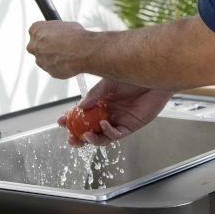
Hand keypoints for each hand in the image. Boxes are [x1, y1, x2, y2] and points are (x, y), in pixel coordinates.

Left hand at [26, 20, 91, 78]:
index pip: (36, 31)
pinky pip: (53, 68)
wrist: (83, 51)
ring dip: (53, 57)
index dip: (47, 33)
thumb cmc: (75, 36)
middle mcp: (34, 46)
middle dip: (47, 46)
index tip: (53, 35)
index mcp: (35, 30)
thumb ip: (56, 31)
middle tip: (59, 45)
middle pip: (37, 46)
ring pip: (45, 58)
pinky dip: (60, 65)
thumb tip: (59, 33)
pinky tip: (70, 61)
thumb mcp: (64, 25)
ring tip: (68, 53)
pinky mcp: (49, 71)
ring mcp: (40, 60)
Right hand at [56, 79, 173, 146]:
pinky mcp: (131, 125)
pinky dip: (108, 132)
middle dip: (79, 136)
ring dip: (92, 139)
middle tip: (70, 138)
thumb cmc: (133, 74)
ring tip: (84, 136)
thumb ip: (95, 94)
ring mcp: (119, 120)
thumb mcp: (108, 82)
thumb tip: (81, 106)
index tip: (61, 121)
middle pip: (90, 129)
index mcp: (100, 102)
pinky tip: (104, 125)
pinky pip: (117, 133)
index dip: (71, 118)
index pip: (82, 113)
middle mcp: (108, 113)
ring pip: (103, 136)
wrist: (153, 75)